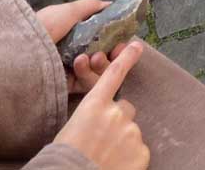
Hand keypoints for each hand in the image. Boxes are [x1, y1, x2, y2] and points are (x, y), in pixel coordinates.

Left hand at [37, 0, 123, 93]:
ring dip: (100, 64)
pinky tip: (81, 64)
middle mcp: (73, 53)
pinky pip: (85, 85)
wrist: (24, 51)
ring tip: (96, 57)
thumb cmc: (46, 26)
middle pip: (102, 56)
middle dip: (112, 53)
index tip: (123, 39)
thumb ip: (91, 7)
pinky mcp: (65, 88)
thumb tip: (111, 4)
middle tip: (117, 51)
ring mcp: (69, 72)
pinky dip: (87, 76)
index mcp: (74, 34)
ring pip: (96, 72)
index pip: (100, 39)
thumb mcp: (69, 11)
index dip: (114, 39)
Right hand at [53, 40, 148, 169]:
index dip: (126, 58)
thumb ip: (92, 115)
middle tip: (104, 139)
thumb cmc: (63, 157)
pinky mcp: (141, 152)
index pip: (114, 74)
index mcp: (95, 104)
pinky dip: (130, 158)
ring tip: (106, 157)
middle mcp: (116, 113)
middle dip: (118, 120)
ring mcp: (131, 132)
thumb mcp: (72, 128)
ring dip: (122, 141)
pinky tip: (116, 166)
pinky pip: (139, 150)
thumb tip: (99, 119)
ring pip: (131, 131)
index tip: (136, 46)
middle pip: (125, 108)